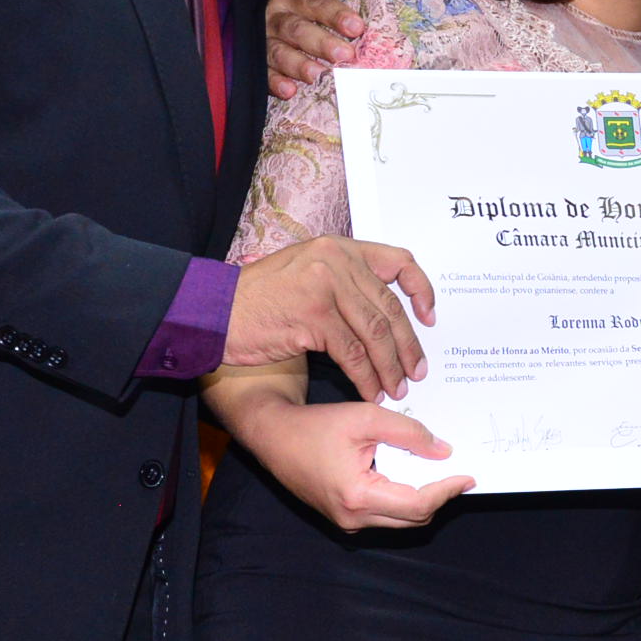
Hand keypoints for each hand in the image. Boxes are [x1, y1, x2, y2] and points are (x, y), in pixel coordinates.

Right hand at [222, 389, 470, 529]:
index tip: (469, 477)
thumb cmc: (314, 425)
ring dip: (422, 497)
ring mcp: (347, 521)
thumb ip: (409, 433)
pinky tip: (411, 474)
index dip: (447, 491)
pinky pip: (384, 513)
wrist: (273, 436)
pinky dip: (403, 497)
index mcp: (358, 496)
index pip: (418, 505)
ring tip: (438, 471)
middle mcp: (353, 518)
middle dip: (439, 496)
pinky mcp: (344, 516)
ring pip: (400, 519)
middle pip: (413, 518)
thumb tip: (443, 451)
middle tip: (458, 473)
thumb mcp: (366, 418)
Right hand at [227, 238, 435, 398]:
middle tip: (418, 371)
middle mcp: (336, 260)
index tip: (429, 317)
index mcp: (339, 247)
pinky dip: (366, 378)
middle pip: (390, 306)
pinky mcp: (313, 315)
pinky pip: (352, 354)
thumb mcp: (304, 273)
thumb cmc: (255, 299)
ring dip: (390, 367)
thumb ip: (343, 281)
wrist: (212, 312)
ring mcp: (325, 285)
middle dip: (408, 345)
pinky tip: (370, 392)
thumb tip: (384, 313)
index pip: (399, 260)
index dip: (421, 289)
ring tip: (396, 388)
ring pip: (375, 334)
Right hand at [267, 0, 369, 96]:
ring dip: (298, 64)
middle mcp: (274, 17)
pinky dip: (275, 83)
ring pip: (278, 52)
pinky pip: (263, 75)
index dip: (334, 13)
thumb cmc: (301, 9)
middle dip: (321, 42)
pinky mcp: (256, 65)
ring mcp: (263, 42)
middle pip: (296, 29)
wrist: (265, 25)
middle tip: (346, 55)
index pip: (313, 1)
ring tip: (319, 74)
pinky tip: (290, 91)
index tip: (357, 26)